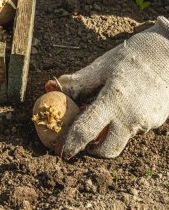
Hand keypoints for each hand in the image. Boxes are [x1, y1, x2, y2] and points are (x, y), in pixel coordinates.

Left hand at [45, 17, 168, 158]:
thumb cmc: (131, 57)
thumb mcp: (101, 67)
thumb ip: (77, 83)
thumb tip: (52, 88)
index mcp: (114, 102)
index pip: (87, 131)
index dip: (72, 144)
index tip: (63, 152)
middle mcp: (132, 117)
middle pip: (108, 149)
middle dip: (92, 150)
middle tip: (81, 141)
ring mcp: (147, 122)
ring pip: (122, 139)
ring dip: (108, 135)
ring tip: (100, 117)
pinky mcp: (157, 121)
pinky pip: (134, 129)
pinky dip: (122, 124)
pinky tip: (120, 107)